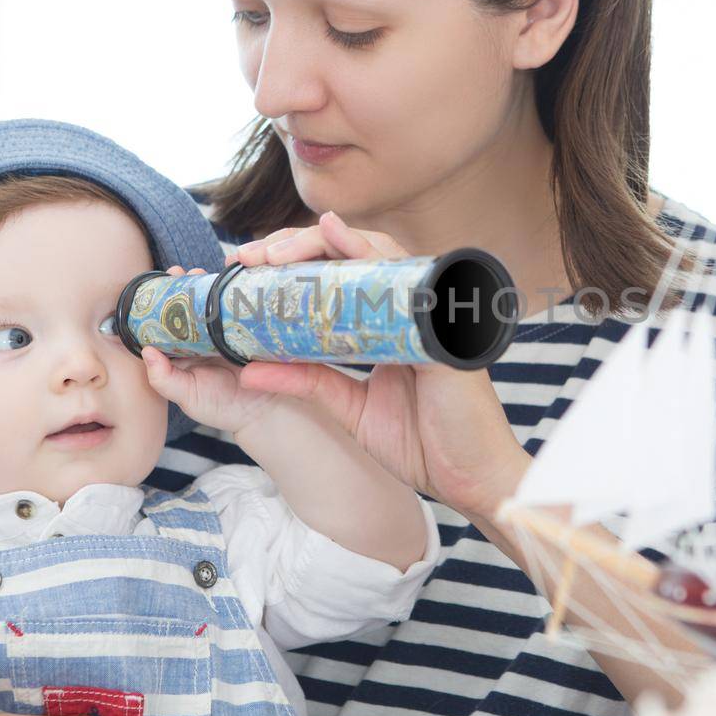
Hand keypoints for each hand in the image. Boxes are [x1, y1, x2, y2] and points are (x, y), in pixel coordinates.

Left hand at [140, 265, 279, 436]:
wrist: (268, 411)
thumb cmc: (224, 407)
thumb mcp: (189, 397)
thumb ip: (164, 380)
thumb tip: (146, 351)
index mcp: (183, 353)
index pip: (165, 326)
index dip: (157, 306)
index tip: (154, 288)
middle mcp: (202, 339)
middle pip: (187, 308)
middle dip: (181, 287)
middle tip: (179, 273)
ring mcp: (225, 331)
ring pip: (209, 303)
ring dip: (204, 285)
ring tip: (199, 274)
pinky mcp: (248, 327)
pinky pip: (236, 306)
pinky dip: (230, 292)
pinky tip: (226, 281)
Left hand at [226, 212, 530, 519]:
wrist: (470, 480)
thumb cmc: (425, 445)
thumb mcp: (350, 410)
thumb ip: (306, 382)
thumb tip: (247, 371)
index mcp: (387, 326)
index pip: (337, 277)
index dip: (293, 265)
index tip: (246, 269)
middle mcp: (408, 310)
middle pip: (351, 255)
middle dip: (297, 246)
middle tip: (250, 256)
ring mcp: (427, 312)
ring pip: (374, 253)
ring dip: (321, 244)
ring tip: (277, 251)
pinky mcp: (439, 323)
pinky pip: (402, 278)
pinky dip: (367, 252)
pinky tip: (337, 235)